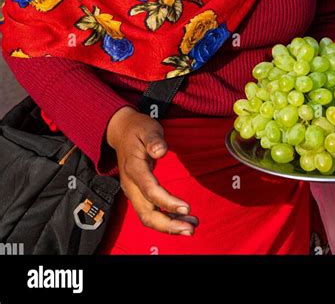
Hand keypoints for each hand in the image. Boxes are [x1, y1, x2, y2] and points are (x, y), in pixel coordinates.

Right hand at [106, 106, 197, 235]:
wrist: (121, 132)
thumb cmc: (138, 129)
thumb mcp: (147, 128)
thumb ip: (154, 139)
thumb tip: (160, 151)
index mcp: (134, 168)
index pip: (149, 190)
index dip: (167, 202)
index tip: (187, 207)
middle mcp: (131, 184)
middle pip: (146, 213)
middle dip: (167, 225)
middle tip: (190, 229)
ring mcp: (133, 191)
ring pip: (147, 216)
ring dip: (168, 226)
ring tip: (190, 227)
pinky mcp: (138, 194)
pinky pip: (150, 212)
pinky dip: (165, 220)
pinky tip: (182, 221)